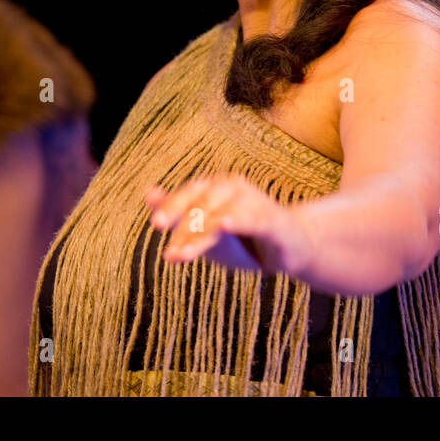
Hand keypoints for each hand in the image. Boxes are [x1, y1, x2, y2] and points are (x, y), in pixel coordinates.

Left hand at [144, 175, 312, 278]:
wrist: (291, 249)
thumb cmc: (244, 237)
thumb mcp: (206, 228)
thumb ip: (179, 213)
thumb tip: (148, 193)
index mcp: (216, 186)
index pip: (189, 194)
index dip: (172, 207)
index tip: (156, 224)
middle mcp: (234, 187)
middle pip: (203, 206)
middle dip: (184, 230)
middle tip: (171, 253)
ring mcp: (255, 201)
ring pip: (222, 216)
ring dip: (201, 235)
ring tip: (184, 254)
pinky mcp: (274, 220)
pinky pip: (253, 219)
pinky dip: (239, 220)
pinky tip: (224, 223)